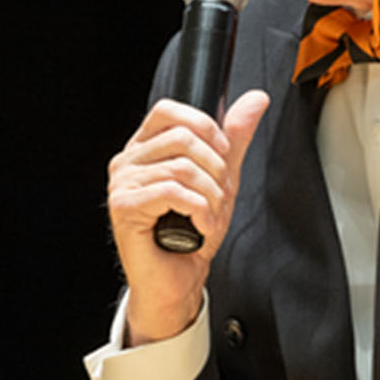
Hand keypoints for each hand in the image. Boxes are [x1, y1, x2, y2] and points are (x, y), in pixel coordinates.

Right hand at [105, 90, 269, 344]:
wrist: (178, 280)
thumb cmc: (191, 232)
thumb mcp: (221, 177)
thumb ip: (234, 137)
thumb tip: (256, 100)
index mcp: (145, 148)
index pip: (169, 110)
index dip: (205, 127)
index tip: (223, 155)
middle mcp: (128, 161)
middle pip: (183, 137)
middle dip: (215, 169)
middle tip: (219, 196)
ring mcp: (123, 183)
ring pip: (182, 166)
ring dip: (209, 195)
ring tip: (210, 215)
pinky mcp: (124, 206)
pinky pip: (172, 192)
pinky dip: (198, 210)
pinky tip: (199, 225)